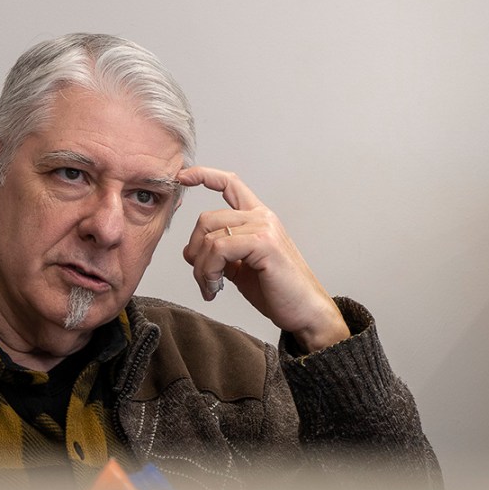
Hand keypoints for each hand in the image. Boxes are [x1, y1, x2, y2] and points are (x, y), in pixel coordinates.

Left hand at [177, 166, 349, 351]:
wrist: (305, 313)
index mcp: (258, 219)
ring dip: (202, 268)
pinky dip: (209, 271)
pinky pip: (218, 249)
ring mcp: (264, 228)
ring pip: (209, 237)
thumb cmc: (278, 292)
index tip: (183, 177)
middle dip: (195, 251)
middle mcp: (262, 218)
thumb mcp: (240, 270)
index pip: (230, 184)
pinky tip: (216, 287)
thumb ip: (218, 255)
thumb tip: (189, 251)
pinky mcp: (264, 243)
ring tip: (211, 288)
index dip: (205, 175)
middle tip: (203, 279)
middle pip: (207, 219)